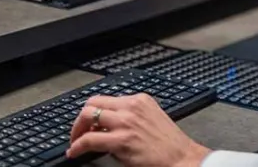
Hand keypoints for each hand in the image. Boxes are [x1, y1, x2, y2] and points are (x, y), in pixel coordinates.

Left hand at [68, 94, 210, 166]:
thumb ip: (131, 117)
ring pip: (88, 116)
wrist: (181, 158)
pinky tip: (75, 152)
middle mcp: (132, 107)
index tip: (88, 123)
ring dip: (76, 131)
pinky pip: (89, 139)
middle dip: (81, 119)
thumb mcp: (151, 119)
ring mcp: (126, 122)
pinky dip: (77, 146)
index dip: (92, 112)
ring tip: (75, 143)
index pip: (106, 99)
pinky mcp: (122, 140)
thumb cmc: (169, 145)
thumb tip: (106, 126)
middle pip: (93, 103)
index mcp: (140, 100)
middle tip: (78, 132)